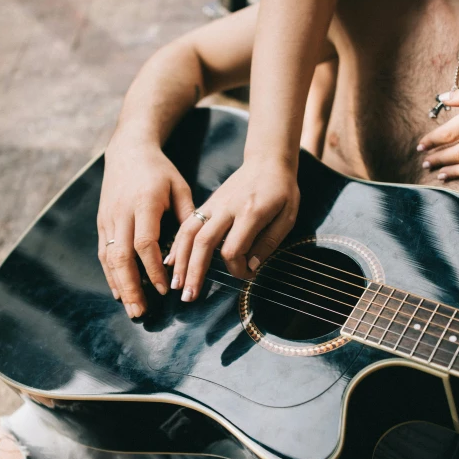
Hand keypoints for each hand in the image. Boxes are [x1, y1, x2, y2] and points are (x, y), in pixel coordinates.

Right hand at [97, 139, 193, 317]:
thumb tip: (191, 251)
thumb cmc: (160, 172)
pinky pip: (103, 253)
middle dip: (131, 287)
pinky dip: (110, 275)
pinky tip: (119, 292)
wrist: (128, 151)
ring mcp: (108, 219)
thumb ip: (187, 217)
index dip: (153, 268)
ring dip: (119, 286)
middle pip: (121, 256)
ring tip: (131, 309)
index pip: (144, 242)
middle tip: (141, 312)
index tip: (164, 288)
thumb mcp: (180, 188)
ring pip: (109, 258)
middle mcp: (121, 213)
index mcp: (143, 203)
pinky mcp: (101, 223)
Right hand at [167, 159, 298, 302]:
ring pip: (189, 233)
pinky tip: (170, 263)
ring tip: (175, 285)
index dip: (237, 268)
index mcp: (250, 212)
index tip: (247, 274)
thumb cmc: (282, 191)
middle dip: (194, 272)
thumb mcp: (287, 216)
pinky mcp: (207, 204)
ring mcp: (213, 205)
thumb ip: (269, 242)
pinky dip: (176, 245)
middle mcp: (227, 208)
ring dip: (180, 261)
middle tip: (188, 297)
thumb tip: (250, 267)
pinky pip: (186, 226)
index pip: (233, 249)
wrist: (267, 161)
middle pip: (204, 242)